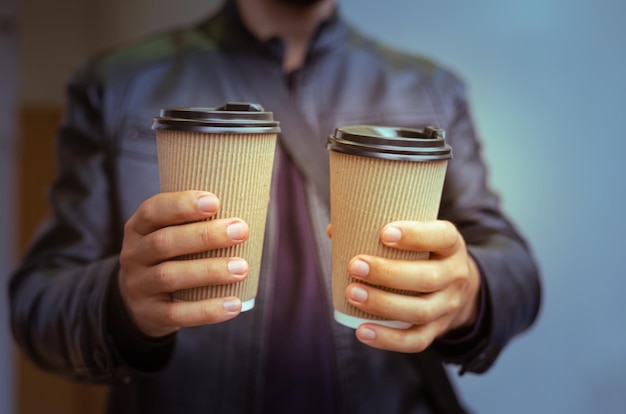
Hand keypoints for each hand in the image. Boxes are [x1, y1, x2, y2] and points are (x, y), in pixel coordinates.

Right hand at [118, 191, 249, 337]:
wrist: (141, 304)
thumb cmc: (173, 256)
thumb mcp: (176, 234)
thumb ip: (208, 218)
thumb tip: (262, 199)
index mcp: (140, 227)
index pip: (153, 210)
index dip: (181, 204)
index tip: (215, 201)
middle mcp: (134, 254)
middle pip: (165, 242)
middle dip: (205, 236)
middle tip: (241, 230)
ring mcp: (139, 286)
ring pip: (170, 276)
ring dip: (209, 271)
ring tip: (242, 268)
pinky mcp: (151, 315)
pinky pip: (178, 314)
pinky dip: (207, 310)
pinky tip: (234, 304)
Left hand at [345, 220, 480, 352]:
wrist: (459, 289)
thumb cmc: (424, 253)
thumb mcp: (418, 235)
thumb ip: (381, 230)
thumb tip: (335, 231)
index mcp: (451, 244)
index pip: (442, 237)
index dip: (416, 235)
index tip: (384, 233)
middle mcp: (455, 275)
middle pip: (428, 278)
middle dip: (388, 273)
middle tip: (354, 266)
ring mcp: (448, 306)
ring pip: (420, 311)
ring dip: (383, 304)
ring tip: (352, 294)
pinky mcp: (438, 330)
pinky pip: (416, 341)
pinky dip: (388, 339)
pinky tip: (362, 331)